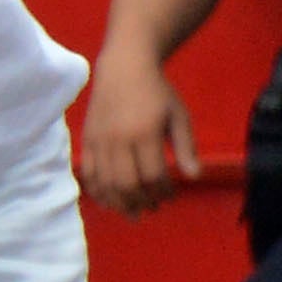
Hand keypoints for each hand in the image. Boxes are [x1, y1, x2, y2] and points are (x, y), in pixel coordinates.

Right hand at [75, 54, 188, 219]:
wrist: (124, 69)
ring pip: (105, 183)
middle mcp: (117, 139)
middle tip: (155, 207)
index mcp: (144, 133)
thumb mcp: (179, 116)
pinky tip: (111, 202)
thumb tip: (195, 177)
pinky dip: (98, 192)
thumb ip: (186, 147)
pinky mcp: (86, 141)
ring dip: (120, 202)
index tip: (173, 194)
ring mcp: (98, 141)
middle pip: (127, 184)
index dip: (164, 191)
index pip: (153, 175)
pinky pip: (88, 174)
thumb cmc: (158, 93)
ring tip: (135, 211)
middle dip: (142, 201)